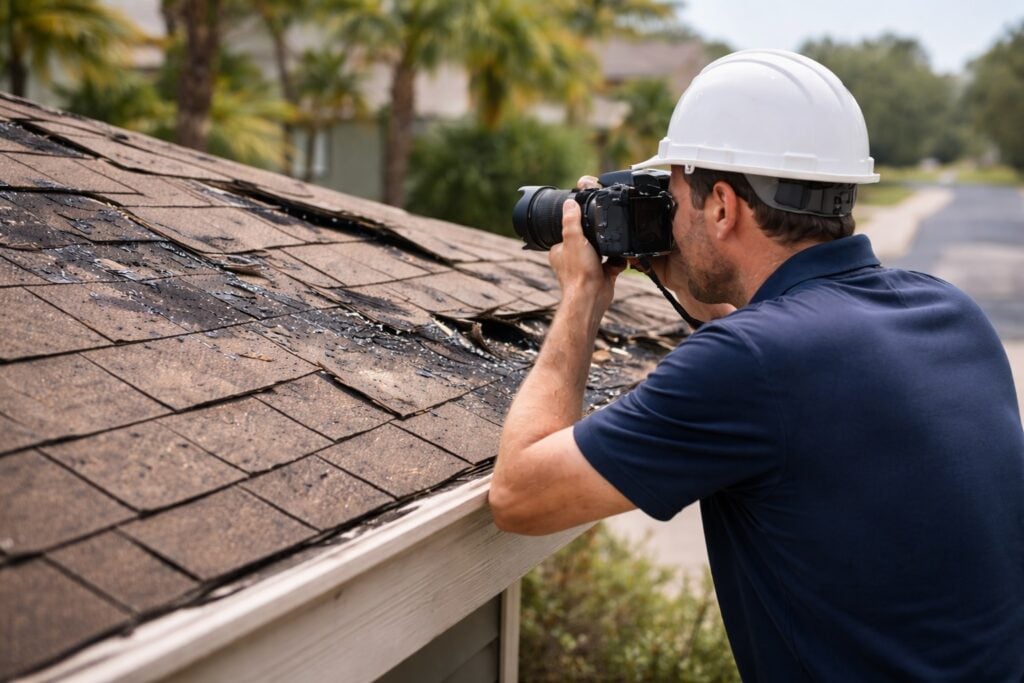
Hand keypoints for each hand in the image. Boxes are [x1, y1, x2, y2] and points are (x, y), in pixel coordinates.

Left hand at [549, 198, 623, 317]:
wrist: (592, 296)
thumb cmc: (578, 272)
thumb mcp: (573, 239)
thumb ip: (571, 220)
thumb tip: (569, 202)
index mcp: (560, 250)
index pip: (568, 231)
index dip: (579, 225)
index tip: (587, 219)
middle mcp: (572, 259)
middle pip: (588, 239)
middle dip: (599, 237)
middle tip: (603, 236)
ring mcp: (588, 267)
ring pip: (603, 250)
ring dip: (610, 249)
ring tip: (611, 249)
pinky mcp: (602, 274)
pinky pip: (614, 262)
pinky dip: (618, 261)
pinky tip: (617, 262)